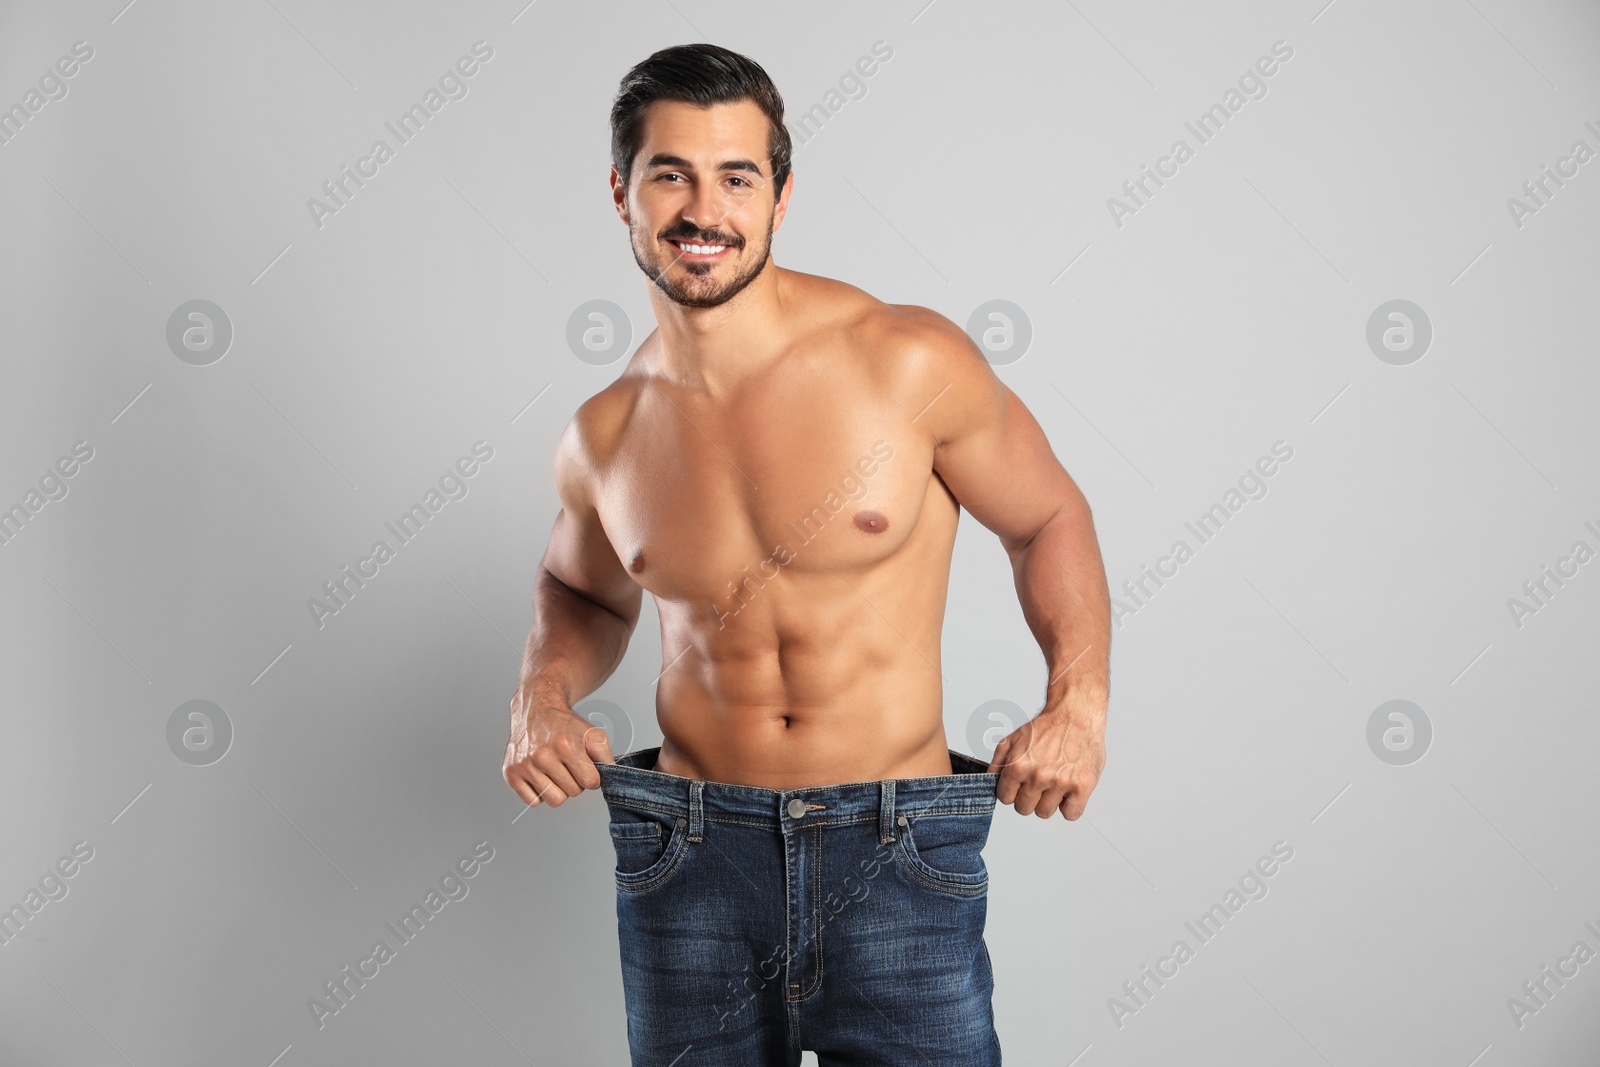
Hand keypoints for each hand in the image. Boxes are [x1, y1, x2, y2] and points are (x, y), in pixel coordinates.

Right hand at [503, 682, 613, 808]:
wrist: (536, 709)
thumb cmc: (564, 724)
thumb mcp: (592, 733)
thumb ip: (606, 755)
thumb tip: (610, 776)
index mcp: (565, 745)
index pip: (590, 782)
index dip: (592, 777)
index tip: (586, 768)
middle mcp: (542, 755)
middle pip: (573, 792)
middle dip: (576, 781)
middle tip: (569, 766)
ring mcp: (524, 765)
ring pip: (554, 800)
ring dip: (559, 790)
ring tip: (556, 772)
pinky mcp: (511, 773)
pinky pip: (533, 802)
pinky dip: (540, 793)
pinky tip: (541, 776)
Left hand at [988, 705, 1105, 819]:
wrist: (1075, 716)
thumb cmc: (1046, 728)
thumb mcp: (1012, 740)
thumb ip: (997, 763)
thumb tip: (988, 782)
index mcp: (1018, 766)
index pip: (1005, 798)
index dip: (1012, 791)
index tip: (1019, 785)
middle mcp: (1038, 776)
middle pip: (1024, 808)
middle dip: (1027, 798)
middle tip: (1037, 783)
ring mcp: (1061, 783)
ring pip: (1044, 813)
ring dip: (1047, 802)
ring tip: (1053, 783)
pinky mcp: (1082, 787)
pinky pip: (1070, 814)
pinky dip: (1069, 805)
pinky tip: (1067, 790)